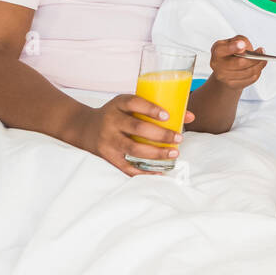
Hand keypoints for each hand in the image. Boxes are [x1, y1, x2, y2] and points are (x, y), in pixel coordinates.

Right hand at [71, 95, 192, 176]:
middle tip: (178, 138)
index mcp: (118, 104)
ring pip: (133, 149)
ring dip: (156, 153)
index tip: (168, 115)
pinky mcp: (108, 157)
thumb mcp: (131, 105)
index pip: (134, 103)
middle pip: (137, 128)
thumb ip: (156, 107)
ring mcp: (108, 141)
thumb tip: (190, 116)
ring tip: (173, 153)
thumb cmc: (117, 114)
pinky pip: (127, 166)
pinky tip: (160, 171)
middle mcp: (111, 121)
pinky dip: (144, 171)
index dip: (151, 109)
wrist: (85, 128)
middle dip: (160, 134)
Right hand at [209, 35, 267, 90]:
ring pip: (248, 72)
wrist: (226, 68)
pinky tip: (259, 67)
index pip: (224, 49)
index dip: (233, 47)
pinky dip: (257, 72)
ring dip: (259, 65)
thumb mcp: (234, 41)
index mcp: (217, 51)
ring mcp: (224, 77)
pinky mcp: (232, 85)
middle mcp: (217, 65)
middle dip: (254, 58)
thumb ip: (240, 40)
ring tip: (264, 59)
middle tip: (262, 52)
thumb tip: (244, 47)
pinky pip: (250, 79)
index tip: (242, 45)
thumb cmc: (232, 51)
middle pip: (240, 63)